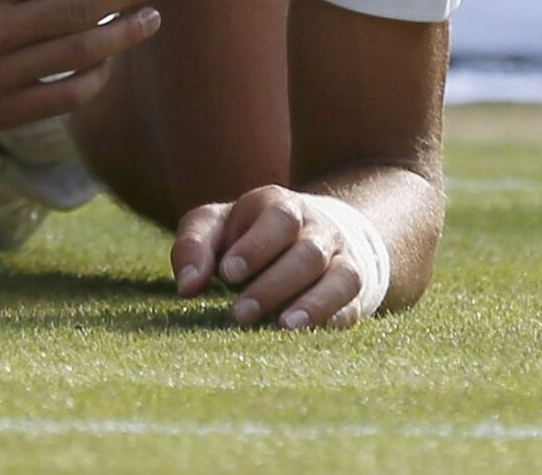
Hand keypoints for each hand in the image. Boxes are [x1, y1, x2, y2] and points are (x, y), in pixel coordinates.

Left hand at [171, 185, 365, 329]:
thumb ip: (193, 246)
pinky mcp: (353, 293)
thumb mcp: (212, 226)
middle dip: (274, 285)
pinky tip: (311, 335)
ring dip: (312, 305)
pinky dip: (336, 319)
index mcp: (280, 205)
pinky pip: (353, 305)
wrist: (302, 235)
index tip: (227, 274)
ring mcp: (341, 259)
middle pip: (308, 253)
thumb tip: (187, 286)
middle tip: (239, 314)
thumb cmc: (242, 234)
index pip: (278, 219)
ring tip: (281, 328)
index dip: (256, 247)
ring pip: (341, 278)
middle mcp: (318, 229)